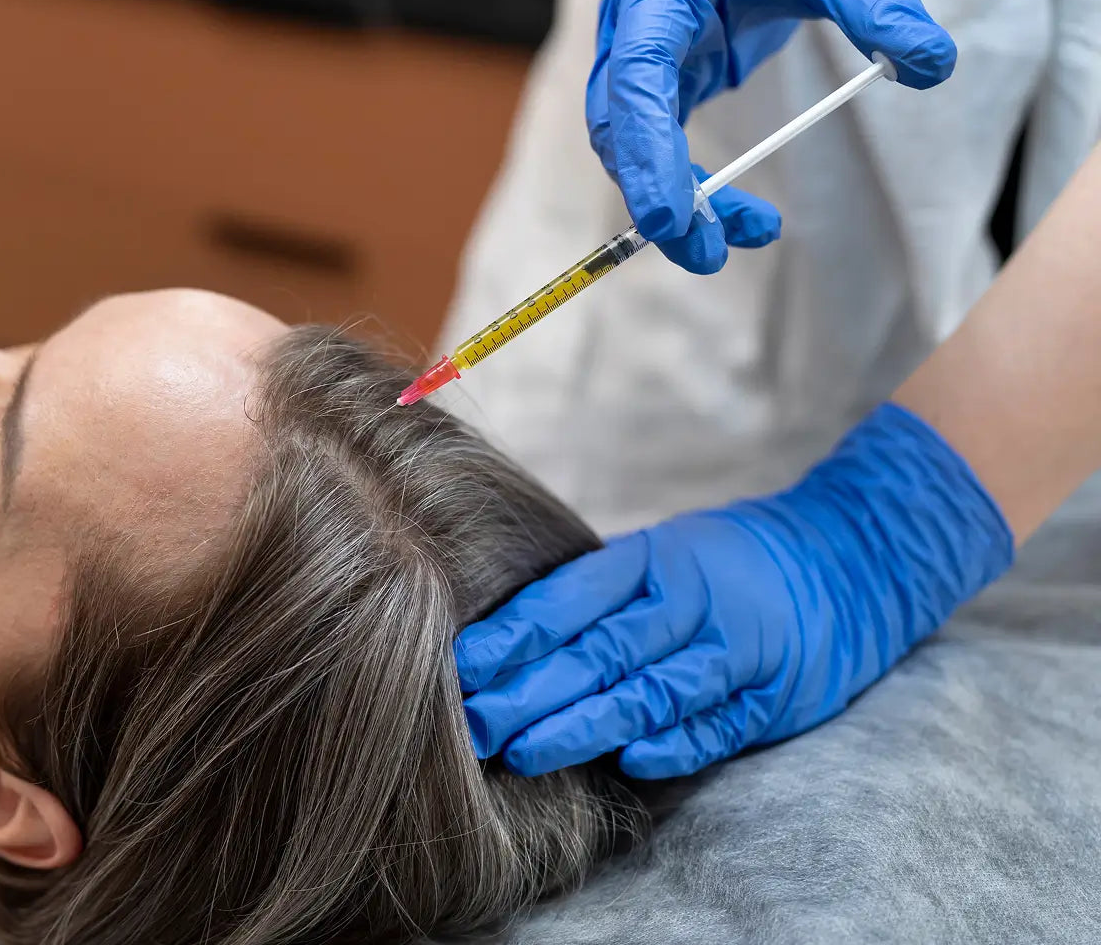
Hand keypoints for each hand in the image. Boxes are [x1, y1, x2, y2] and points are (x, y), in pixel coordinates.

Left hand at [455, 404, 1010, 779]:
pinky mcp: (775, 695)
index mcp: (653, 558)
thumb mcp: (660, 555)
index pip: (572, 597)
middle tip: (474, 725)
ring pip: (652, 691)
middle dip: (532, 691)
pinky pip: (717, 725)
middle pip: (601, 650)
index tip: (464, 667)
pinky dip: (674, 744)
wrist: (854, 558)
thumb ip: (594, 594)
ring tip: (524, 753)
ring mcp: (737, 648)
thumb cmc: (724, 564)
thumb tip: (499, 645)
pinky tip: (627, 763)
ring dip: (585, 725)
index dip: (516, 634)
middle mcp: (691, 599)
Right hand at [589, 0, 957, 272]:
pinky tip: (745, 217)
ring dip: (682, 204)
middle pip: (618, 128)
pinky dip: (696, 192)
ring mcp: (639, 59)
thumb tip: (931, 65)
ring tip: (753, 234)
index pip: (635, 76)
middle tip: (707, 254)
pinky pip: (661, 151)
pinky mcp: (663, 83)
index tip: (671, 217)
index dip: (646, 149)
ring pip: (632, 149)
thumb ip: (875, 4)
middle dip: (656, 197)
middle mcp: (631, 28)